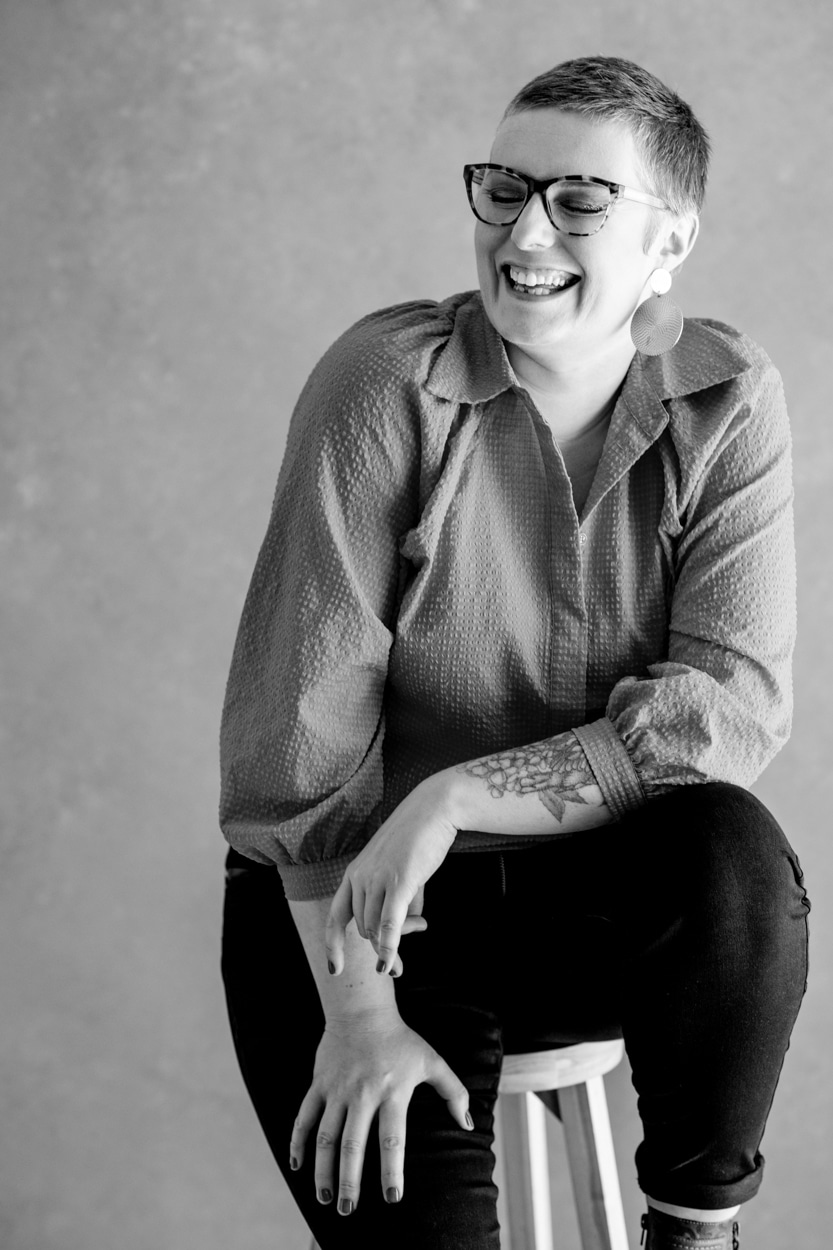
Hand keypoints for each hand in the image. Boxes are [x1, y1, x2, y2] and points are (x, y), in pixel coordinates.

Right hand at [289, 1012, 472, 1211]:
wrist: (362, 1010)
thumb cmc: (401, 1039)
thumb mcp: (432, 1061)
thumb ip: (453, 1092)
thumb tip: (467, 1124)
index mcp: (392, 1092)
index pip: (392, 1138)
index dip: (392, 1170)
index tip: (392, 1198)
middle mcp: (363, 1094)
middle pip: (353, 1145)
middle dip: (349, 1181)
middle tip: (347, 1210)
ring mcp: (338, 1090)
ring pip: (325, 1136)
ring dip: (322, 1169)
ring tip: (324, 1198)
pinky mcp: (319, 1084)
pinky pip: (304, 1116)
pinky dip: (298, 1141)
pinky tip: (297, 1165)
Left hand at [326, 775, 457, 975]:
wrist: (434, 809)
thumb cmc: (418, 840)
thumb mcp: (400, 872)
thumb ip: (398, 901)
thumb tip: (407, 930)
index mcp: (354, 873)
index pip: (336, 916)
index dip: (333, 945)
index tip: (336, 970)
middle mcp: (359, 877)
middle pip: (365, 928)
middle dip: (385, 943)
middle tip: (411, 941)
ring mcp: (377, 879)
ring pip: (378, 929)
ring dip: (399, 939)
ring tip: (423, 923)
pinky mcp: (398, 881)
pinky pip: (390, 924)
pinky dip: (389, 948)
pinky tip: (390, 965)